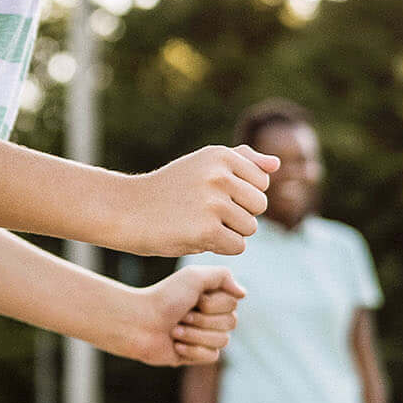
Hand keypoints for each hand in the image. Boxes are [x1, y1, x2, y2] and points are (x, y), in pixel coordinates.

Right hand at [120, 145, 276, 257]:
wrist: (126, 209)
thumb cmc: (169, 190)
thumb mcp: (202, 165)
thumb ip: (243, 160)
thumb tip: (277, 165)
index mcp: (222, 155)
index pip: (261, 183)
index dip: (240, 195)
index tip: (212, 194)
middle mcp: (219, 175)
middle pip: (259, 207)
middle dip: (238, 215)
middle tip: (205, 213)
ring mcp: (213, 203)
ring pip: (250, 228)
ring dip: (229, 232)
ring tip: (198, 223)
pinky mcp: (206, 231)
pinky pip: (238, 246)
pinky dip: (220, 247)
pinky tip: (195, 237)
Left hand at [125, 266, 242, 366]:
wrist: (139, 322)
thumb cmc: (164, 297)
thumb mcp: (194, 276)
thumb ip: (223, 276)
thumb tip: (244, 294)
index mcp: (213, 298)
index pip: (234, 304)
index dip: (214, 303)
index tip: (194, 299)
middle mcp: (212, 317)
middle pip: (232, 323)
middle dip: (203, 320)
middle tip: (182, 315)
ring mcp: (205, 337)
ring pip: (222, 341)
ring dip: (195, 334)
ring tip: (175, 330)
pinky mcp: (197, 355)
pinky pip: (212, 356)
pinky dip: (192, 350)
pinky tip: (176, 345)